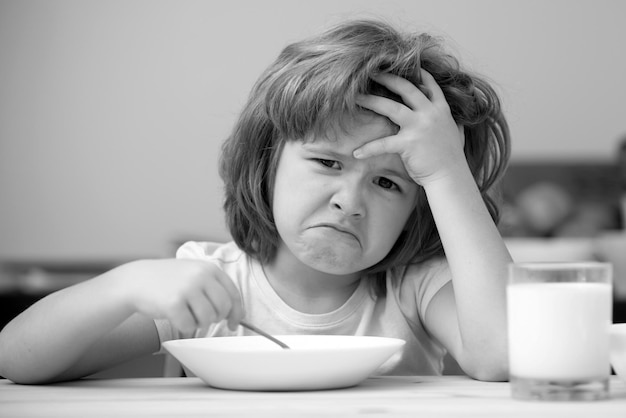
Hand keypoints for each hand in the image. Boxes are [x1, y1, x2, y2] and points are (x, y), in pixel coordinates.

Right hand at [123, 259, 243, 333]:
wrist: (137, 280)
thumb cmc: (168, 280)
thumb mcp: (194, 273)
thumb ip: (214, 287)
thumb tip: (236, 312)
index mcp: (209, 268)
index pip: (233, 293)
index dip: (237, 312)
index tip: (234, 323)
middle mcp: (200, 276)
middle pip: (223, 308)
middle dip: (216, 318)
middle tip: (204, 318)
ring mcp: (187, 289)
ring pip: (208, 319)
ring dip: (199, 323)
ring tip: (187, 314)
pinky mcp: (173, 304)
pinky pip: (189, 326)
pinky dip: (184, 326)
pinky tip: (176, 317)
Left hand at [353, 70, 465, 186]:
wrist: (451, 177)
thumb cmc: (451, 160)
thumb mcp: (457, 135)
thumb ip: (454, 125)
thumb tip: (458, 122)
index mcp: (441, 110)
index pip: (430, 85)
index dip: (417, 74)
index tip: (404, 64)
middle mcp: (430, 113)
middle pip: (406, 88)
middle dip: (388, 78)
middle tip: (372, 72)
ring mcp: (419, 127)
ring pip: (391, 107)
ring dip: (372, 100)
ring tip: (356, 96)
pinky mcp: (408, 143)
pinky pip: (383, 143)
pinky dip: (369, 148)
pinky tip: (356, 152)